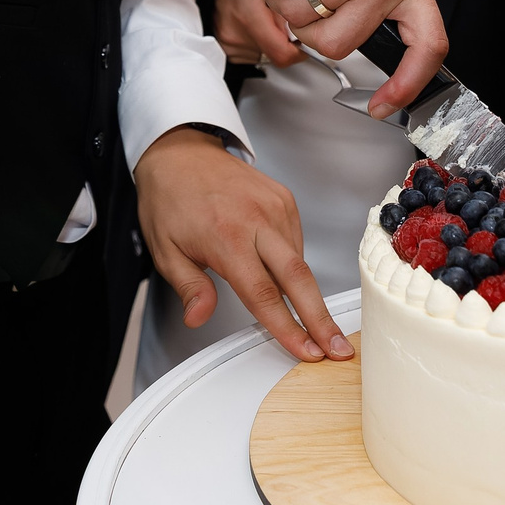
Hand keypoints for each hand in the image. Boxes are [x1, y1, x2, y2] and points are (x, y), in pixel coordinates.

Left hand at [135, 127, 350, 363]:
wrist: (180, 153)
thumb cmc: (169, 201)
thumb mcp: (164, 250)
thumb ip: (189, 287)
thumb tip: (198, 318)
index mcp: (226, 237)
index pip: (263, 294)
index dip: (287, 328)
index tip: (306, 352)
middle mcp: (257, 220)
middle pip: (298, 278)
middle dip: (320, 318)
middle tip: (339, 348)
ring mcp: (275, 206)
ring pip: (299, 260)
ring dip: (304, 293)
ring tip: (305, 316)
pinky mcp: (284, 198)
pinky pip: (295, 241)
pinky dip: (292, 264)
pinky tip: (278, 272)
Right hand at [213, 0, 302, 68]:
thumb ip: (288, 11)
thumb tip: (306, 31)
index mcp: (249, 18)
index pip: (282, 53)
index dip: (298, 52)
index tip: (302, 45)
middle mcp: (235, 34)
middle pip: (273, 56)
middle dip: (283, 44)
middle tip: (283, 28)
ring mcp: (229, 44)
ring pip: (262, 57)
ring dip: (268, 45)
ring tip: (264, 24)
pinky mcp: (225, 49)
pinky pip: (250, 57)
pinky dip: (256, 46)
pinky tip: (254, 29)